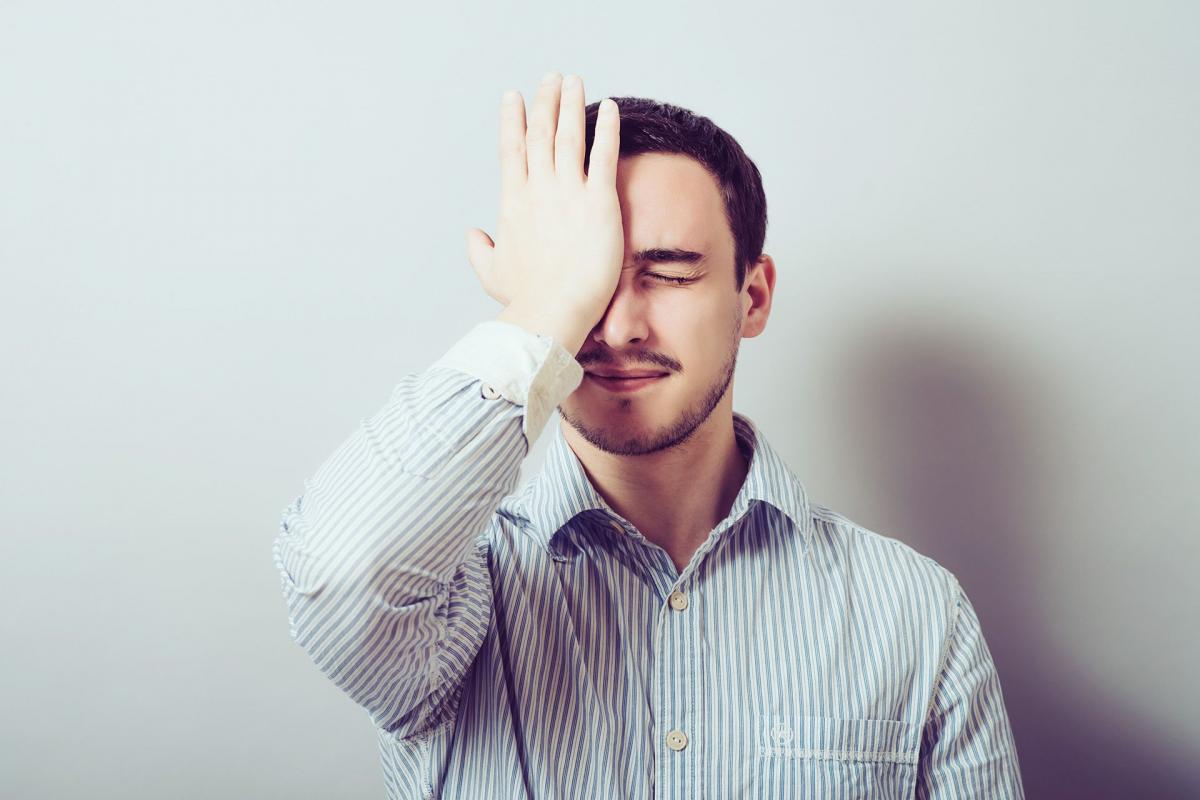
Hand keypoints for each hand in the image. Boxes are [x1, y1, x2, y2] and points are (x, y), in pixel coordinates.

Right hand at [465, 72, 623, 349]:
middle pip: (540, 133)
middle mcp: (539, 190)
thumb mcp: (493, 273)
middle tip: (550, 78)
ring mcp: (568, 193)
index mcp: (514, 202)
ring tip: (574, 80)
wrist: (552, 311)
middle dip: (545, 102)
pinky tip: (611, 107)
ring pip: (569, 135)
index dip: (513, 119)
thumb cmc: (525, 299)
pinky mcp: (599, 202)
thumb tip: (472, 234)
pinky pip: (604, 155)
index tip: (513, 96)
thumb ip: (479, 250)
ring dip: (571, 104)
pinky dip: (607, 128)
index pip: (512, 150)